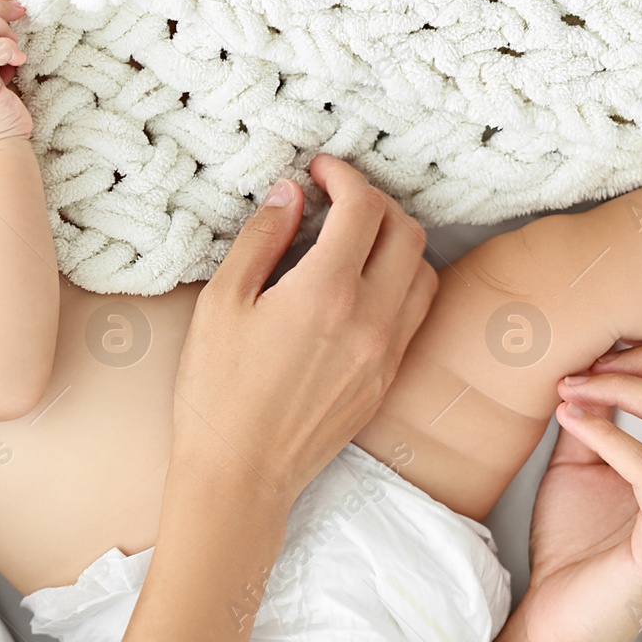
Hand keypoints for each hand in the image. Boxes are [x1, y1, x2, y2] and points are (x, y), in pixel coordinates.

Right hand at [174, 153, 436, 503]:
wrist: (240, 472)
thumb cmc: (217, 390)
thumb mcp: (222, 302)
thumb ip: (260, 239)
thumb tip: (288, 194)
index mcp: (326, 293)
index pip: (362, 209)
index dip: (342, 175)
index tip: (318, 169)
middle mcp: (370, 319)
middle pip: (406, 232)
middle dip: (374, 201)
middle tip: (334, 196)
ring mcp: (386, 352)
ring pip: (424, 272)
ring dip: (395, 241)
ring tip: (353, 237)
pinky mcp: (387, 378)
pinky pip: (415, 312)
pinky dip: (400, 281)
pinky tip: (360, 283)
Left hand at [500, 338, 641, 641]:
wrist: (557, 610)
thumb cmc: (574, 540)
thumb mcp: (580, 462)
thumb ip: (592, 418)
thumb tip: (578, 367)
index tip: (595, 348)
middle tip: (587, 363)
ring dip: (629, 392)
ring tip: (575, 387)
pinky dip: (612, 435)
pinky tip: (573, 420)